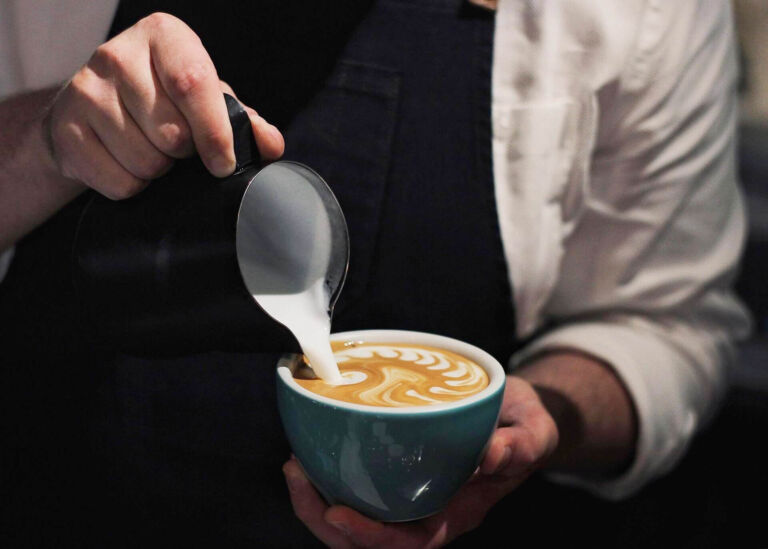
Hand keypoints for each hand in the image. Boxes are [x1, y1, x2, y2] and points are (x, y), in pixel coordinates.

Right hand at [44, 12, 283, 199]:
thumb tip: (271, 144)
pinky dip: (131, 186)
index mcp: (163, 37)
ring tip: (149, 150)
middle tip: (177, 146)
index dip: (214, 133)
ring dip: (158, 171)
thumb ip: (243, 120)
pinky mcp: (65, 128)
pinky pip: (118, 182)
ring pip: (145, 162)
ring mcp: (85, 90)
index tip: (224, 163)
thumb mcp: (206, 100)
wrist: (90, 114)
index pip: (193, 83)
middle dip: (184, 155)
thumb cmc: (160, 102)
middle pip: (171, 134)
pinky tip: (124, 162)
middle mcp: (118, 54)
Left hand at [282, 376, 558, 547]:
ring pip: (356, 518)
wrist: (519, 420)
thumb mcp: (533, 430)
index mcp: (460, 510)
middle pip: (370, 541)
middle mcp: (429, 509)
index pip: (411, 542)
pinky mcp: (398, 473)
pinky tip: (314, 450)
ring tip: (295, 465)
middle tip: (295, 474)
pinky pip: (359, 488)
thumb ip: (519, 446)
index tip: (335, 512)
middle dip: (323, 519)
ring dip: (317, 501)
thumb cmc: (524, 427)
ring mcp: (411, 494)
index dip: (370, 536)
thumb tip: (489, 456)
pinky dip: (329, 477)